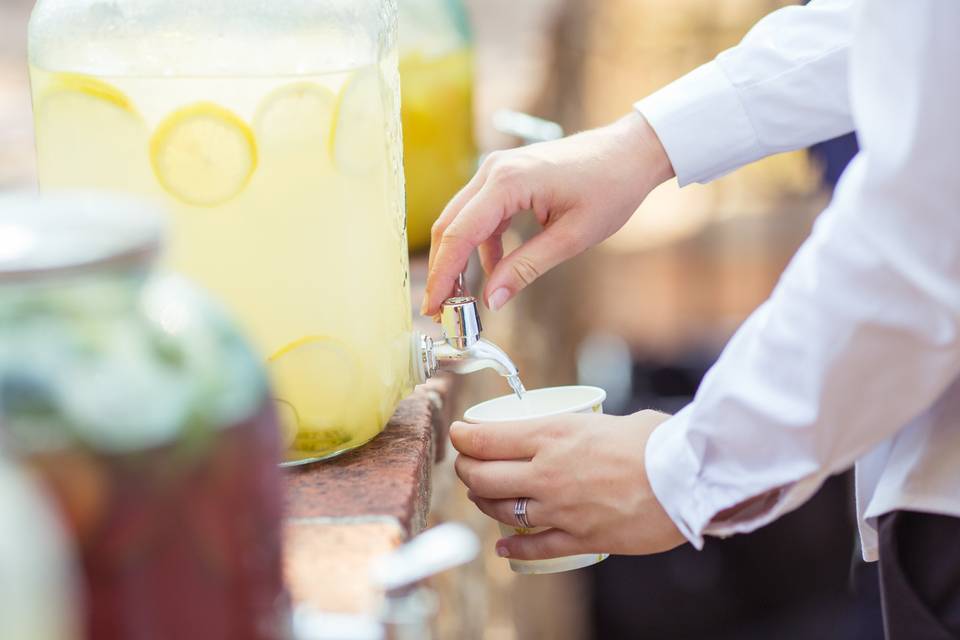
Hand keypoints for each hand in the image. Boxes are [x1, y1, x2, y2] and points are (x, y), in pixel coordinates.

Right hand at [421, 112, 674, 315]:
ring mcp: (497, 170)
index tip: (433, 306)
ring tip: (463, 295)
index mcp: (508, 182)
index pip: (459, 234)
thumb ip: (526, 268)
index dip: (442, 274)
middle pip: (450, 225)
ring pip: (461, 220)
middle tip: (440, 308)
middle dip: (443, 269)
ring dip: (459, 257)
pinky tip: (494, 269)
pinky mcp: (506, 176)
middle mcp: (493, 170)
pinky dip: (480, 243)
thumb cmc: (610, 189)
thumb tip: (491, 300)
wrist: (631, 152)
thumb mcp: (571, 238)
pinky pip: (480, 214)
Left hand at [450, 410, 685, 560]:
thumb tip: (584, 432)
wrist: (688, 480)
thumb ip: (586, 428)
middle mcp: (547, 472)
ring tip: (482, 494)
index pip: (487, 438)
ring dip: (484, 501)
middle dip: (466, 469)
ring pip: (501, 509)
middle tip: (466, 464)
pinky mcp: (580, 538)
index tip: (458, 434)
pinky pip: (535, 546)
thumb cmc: (659, 442)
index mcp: (553, 434)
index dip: (463, 437)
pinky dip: (514, 546)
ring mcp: (560, 509)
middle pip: (483, 475)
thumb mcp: (610, 420)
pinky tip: (503, 544)